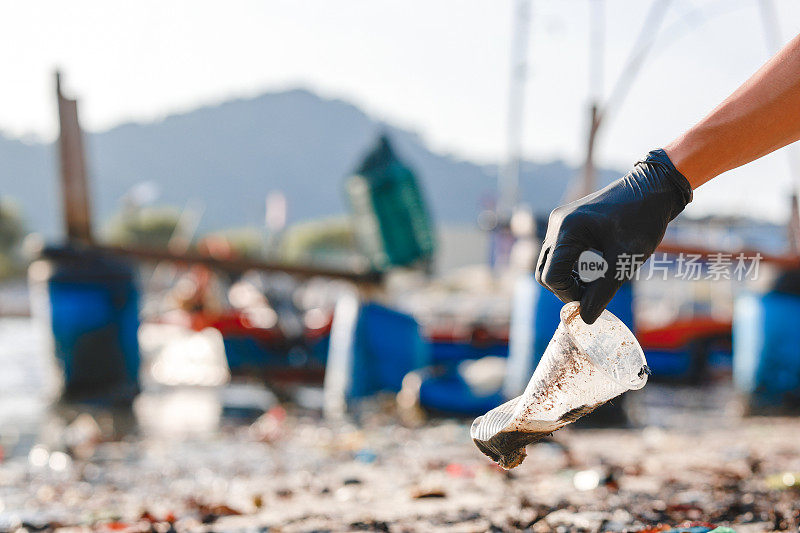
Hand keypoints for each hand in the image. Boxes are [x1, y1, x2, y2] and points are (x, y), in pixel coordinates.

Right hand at [535, 149, 692, 323]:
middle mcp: (556, 224)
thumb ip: (603, 291)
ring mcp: (559, 222)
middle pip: (545, 272)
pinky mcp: (567, 222)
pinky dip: (575, 265)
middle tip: (596, 291)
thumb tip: (585, 319)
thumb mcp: (625, 259)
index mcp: (566, 230)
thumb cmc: (643, 220)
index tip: (594, 299)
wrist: (654, 188)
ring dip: (571, 277)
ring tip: (601, 276)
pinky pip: (560, 252)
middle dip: (568, 288)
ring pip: (551, 263)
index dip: (570, 295)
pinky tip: (599, 264)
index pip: (552, 277)